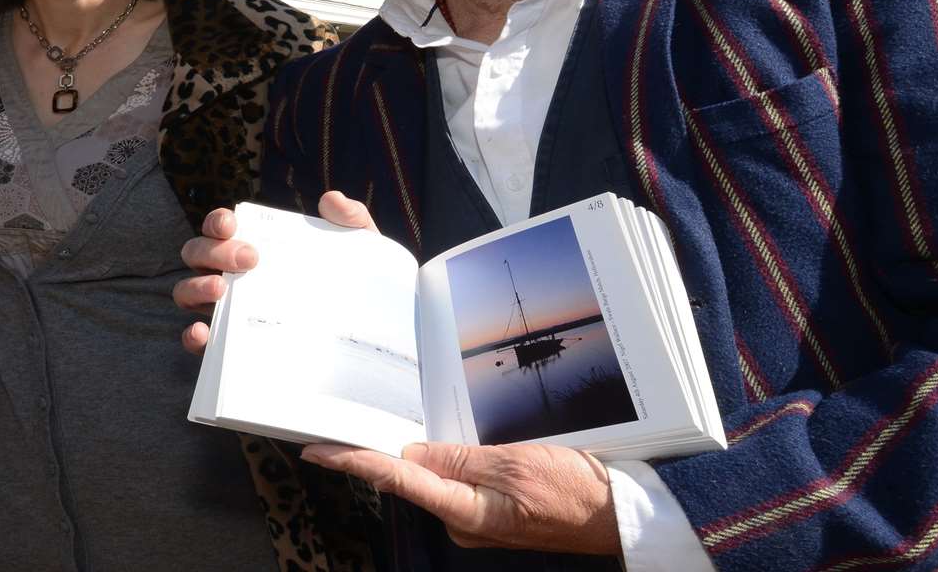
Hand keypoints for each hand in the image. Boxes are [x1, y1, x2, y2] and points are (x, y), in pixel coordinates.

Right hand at [175, 192, 376, 353]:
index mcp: (252, 247)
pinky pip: (197, 339)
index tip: (232, 226)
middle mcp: (231, 275)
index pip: (221, 227)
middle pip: (197, 254)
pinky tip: (204, 333)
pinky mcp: (228, 344)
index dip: (217, 221)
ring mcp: (226, 309)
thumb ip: (352, 221)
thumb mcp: (360, 252)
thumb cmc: (353, 288)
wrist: (369, 340)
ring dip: (195, 287)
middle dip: (213, 251)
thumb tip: (332, 200)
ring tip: (221, 292)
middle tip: (250, 259)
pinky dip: (194, 334)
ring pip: (186, 291)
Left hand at [300, 441, 620, 554]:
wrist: (619, 514)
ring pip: (432, 476)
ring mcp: (476, 517)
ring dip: (412, 451)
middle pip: (409, 477)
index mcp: (465, 512)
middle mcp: (463, 520)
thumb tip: (410, 455)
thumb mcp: (515, 465)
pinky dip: (439, 459)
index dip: (354, 462)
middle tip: (349, 416)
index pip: (397, 479)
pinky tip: (431, 440)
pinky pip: (454, 480)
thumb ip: (459, 460)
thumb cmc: (576, 490)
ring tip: (387, 420)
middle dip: (382, 448)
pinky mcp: (489, 509)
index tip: (318, 449)